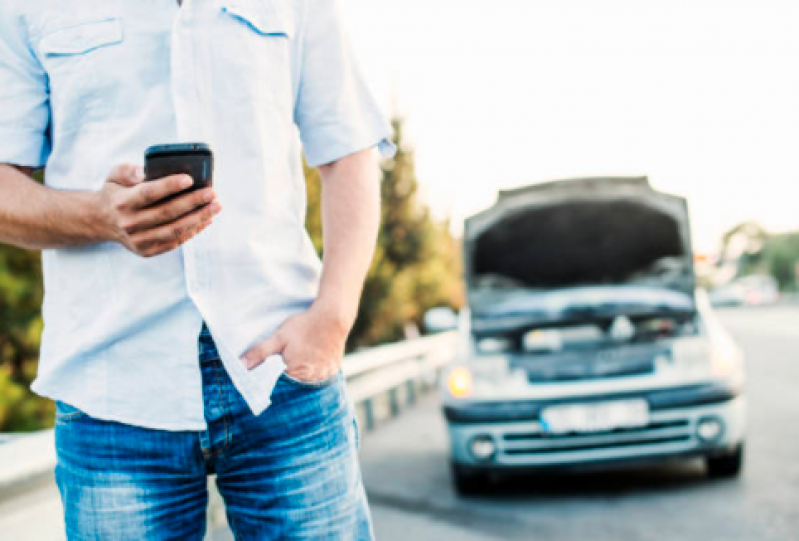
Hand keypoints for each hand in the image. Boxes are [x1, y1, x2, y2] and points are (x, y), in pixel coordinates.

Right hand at [95, 164, 221, 256]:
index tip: (189, 179)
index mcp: (122, 202)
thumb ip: (129, 170)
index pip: (148, 193)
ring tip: (216, 206)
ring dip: (199, 218)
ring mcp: (138, 240)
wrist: (102, 221)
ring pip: (174, 230)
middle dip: (193, 202)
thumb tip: (145, 171)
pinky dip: (193, 231)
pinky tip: (206, 219)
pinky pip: (174, 242)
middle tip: (212, 193)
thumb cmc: (116, 192)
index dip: (169, 186)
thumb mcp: (115, 175)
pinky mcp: (146, 251)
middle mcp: (129, 223)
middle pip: (166, 213)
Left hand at [241, 301, 352, 380]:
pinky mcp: (333, 369)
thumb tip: (241, 366)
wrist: (333, 316)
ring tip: (300, 358)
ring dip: (301, 375)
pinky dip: (314, 371)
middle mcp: (312, 379)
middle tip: (287, 360)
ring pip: (307, 381)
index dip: (273, 378)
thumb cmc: (305, 325)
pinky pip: (320, 376)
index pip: (279, 385)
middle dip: (287, 377)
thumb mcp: (279, 336)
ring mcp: (325, 375)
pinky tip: (312, 359)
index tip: (271, 369)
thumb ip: (260, 352)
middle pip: (294, 384)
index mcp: (296, 373)